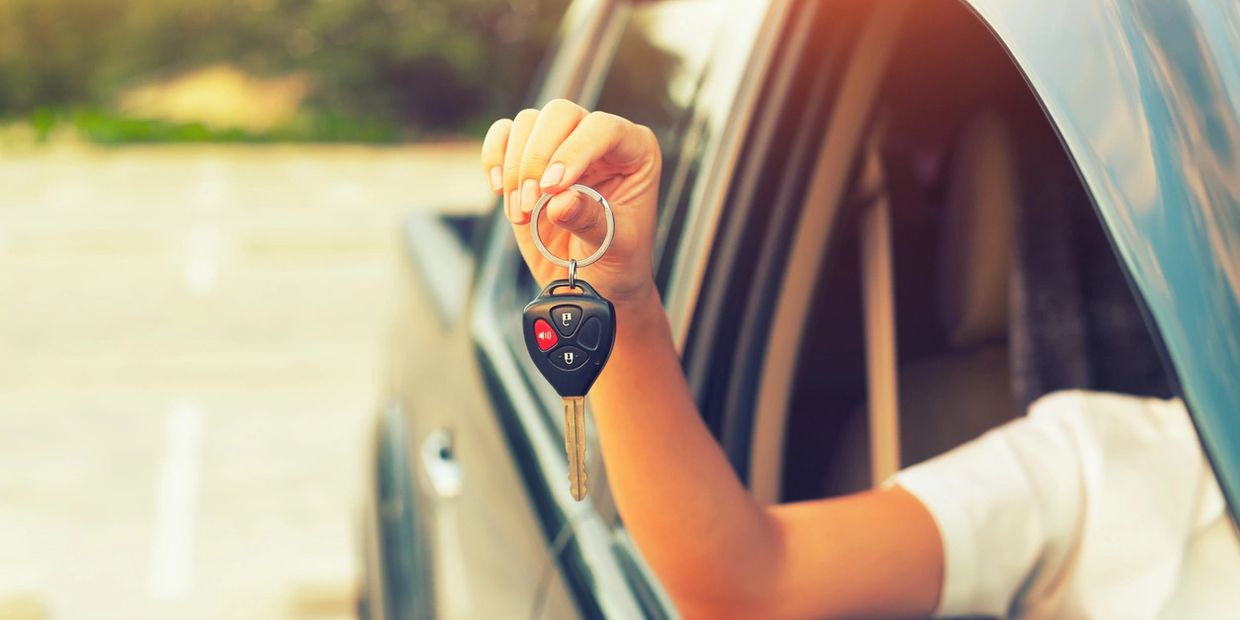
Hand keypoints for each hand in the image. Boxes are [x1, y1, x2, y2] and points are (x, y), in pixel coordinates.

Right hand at [480, 99, 661, 302]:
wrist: (592, 282)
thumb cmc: (617, 261)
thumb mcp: (615, 247)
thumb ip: (590, 220)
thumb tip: (560, 201)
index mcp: (635, 151)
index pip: (603, 128)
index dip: (574, 151)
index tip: (553, 188)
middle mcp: (599, 139)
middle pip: (560, 114)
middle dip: (538, 158)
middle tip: (532, 204)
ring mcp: (562, 145)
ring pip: (528, 123)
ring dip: (516, 168)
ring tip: (521, 213)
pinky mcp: (530, 158)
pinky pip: (504, 134)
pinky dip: (494, 157)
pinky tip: (499, 190)